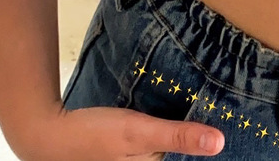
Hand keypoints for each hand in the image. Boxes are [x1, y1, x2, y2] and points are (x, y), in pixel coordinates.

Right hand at [9, 101, 224, 160]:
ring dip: (183, 139)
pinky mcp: (129, 157)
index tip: (228, 134)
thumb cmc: (94, 135)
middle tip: (219, 124)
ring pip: (169, 154)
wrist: (50, 134)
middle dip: (196, 144)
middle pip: (179, 158)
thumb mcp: (139, 132)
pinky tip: (176, 122)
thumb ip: (178, 136)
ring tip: (205, 121)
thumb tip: (220, 142)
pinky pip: (157, 150)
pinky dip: (168, 137)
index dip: (204, 150)